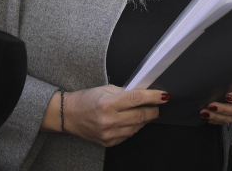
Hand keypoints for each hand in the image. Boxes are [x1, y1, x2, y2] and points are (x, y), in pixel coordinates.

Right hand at [53, 86, 167, 146]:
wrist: (68, 115)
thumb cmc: (86, 99)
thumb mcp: (105, 89)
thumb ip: (125, 92)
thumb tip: (144, 93)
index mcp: (107, 103)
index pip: (136, 99)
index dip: (153, 97)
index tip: (163, 95)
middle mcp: (108, 120)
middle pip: (140, 115)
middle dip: (154, 109)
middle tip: (160, 105)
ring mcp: (109, 134)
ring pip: (137, 127)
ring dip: (145, 119)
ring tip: (147, 112)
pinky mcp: (108, 142)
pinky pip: (128, 135)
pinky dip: (134, 127)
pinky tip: (133, 120)